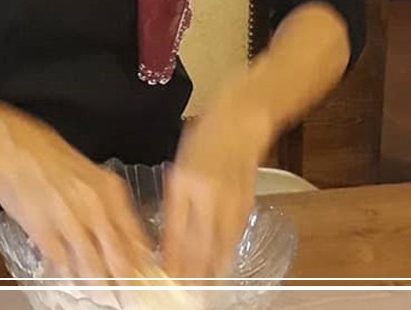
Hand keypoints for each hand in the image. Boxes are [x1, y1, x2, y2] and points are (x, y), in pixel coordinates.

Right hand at [0, 103, 153, 279]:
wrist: (12, 147)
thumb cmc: (46, 157)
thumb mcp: (88, 175)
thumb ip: (105, 203)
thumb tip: (119, 232)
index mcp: (109, 191)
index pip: (134, 236)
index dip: (140, 260)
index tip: (143, 273)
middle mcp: (94, 207)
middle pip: (117, 255)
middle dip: (122, 277)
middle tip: (124, 288)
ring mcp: (69, 221)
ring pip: (91, 263)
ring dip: (96, 280)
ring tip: (99, 289)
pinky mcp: (44, 231)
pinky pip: (62, 261)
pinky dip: (67, 272)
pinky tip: (69, 276)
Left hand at [160, 90, 273, 280]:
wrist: (240, 118)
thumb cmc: (206, 136)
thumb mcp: (180, 164)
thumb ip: (175, 198)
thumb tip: (169, 233)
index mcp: (183, 182)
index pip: (174, 230)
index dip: (170, 257)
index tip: (163, 277)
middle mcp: (206, 193)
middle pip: (197, 243)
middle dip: (190, 272)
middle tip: (184, 293)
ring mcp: (229, 198)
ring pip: (219, 243)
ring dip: (210, 269)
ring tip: (203, 289)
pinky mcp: (247, 200)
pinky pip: (235, 234)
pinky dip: (227, 254)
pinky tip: (223, 267)